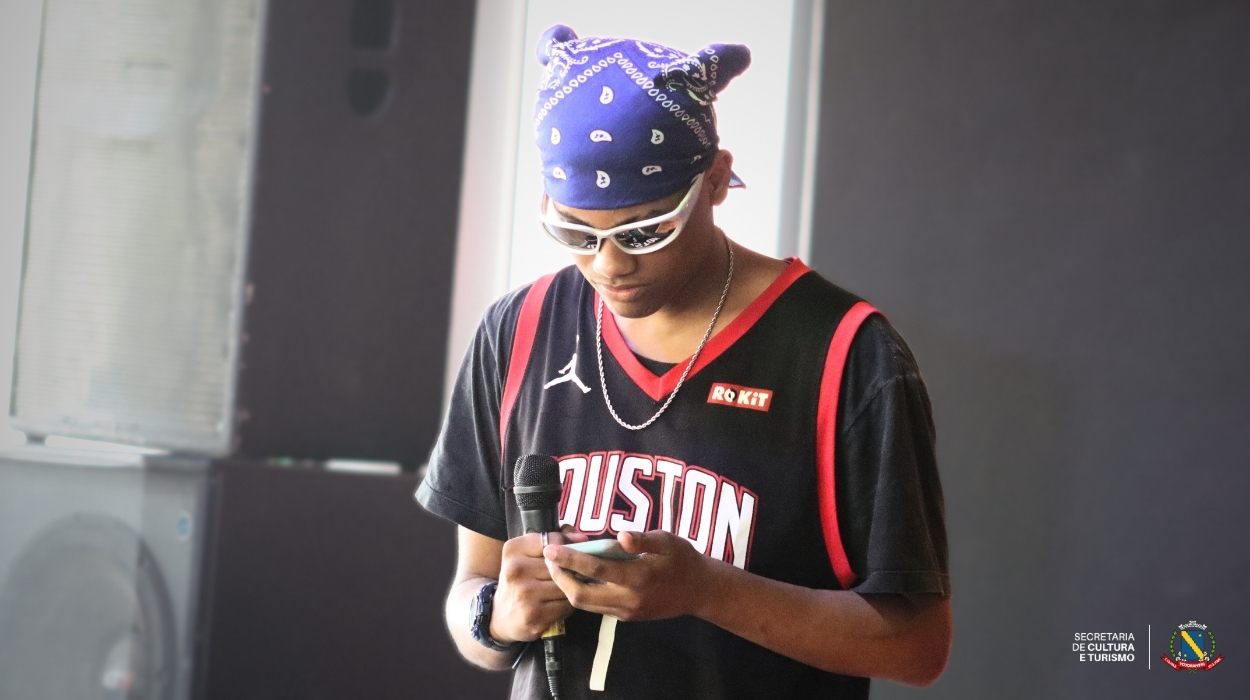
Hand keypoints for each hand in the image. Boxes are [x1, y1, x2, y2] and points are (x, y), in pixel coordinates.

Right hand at [490, 530, 587, 642]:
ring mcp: (525, 593)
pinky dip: (568, 604)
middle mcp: (516, 570)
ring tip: (565, 589)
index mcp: (513, 550)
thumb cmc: (520, 580)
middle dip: (572, 569)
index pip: (553, 541)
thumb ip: (553, 541)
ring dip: (572, 587)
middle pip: (562, 564)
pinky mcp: (534, 614)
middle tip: (572, 573)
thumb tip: (582, 538)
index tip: (578, 547)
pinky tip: (559, 603)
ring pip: (566, 585)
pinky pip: (566, 605)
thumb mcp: (526, 555)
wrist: (500, 616)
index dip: (569, 544)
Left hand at [542, 530, 713, 621]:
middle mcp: (628, 599)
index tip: (551, 549)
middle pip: (581, 595)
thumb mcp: (667, 541)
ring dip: (568, 587)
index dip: (570, 559)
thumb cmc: (683, 560)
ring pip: (586, 605)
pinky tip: (577, 577)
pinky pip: (597, 607)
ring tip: (558, 567)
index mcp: (637, 578)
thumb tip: (621, 536)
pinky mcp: (627, 617)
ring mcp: (626, 611)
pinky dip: (582, 593)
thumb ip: (643, 539)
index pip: (595, 569)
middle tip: (549, 559)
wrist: (700, 591)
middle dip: (560, 578)